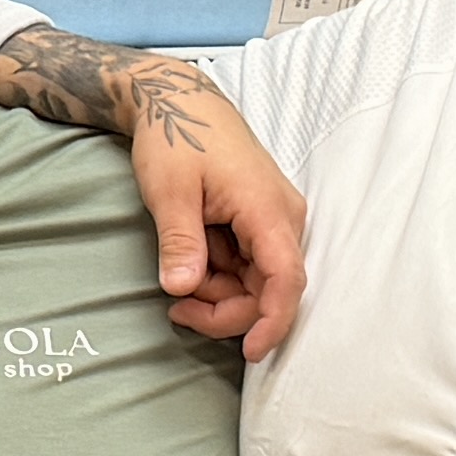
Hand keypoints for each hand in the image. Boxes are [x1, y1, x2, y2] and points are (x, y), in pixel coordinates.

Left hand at [114, 53, 308, 359]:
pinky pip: (247, 266)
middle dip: (225, 310)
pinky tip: (191, 259)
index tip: (252, 352)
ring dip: (218, 292)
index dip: (273, 321)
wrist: (179, 103)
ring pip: (256, 282)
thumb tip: (181, 288)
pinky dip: (219, 275)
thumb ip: (180, 241)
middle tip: (176, 307)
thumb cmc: (176, 138)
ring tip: (177, 273)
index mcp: (268, 210)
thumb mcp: (169, 191)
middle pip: (269, 289)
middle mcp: (283, 218)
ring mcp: (273, 221)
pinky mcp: (259, 223)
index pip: (286, 279)